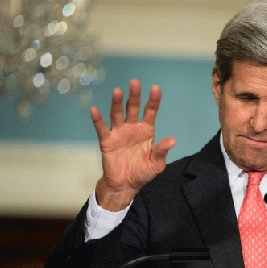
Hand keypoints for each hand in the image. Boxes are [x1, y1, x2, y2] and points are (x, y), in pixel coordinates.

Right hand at [90, 79, 175, 210]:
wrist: (126, 185)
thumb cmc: (143, 173)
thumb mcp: (156, 164)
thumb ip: (162, 151)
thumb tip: (172, 140)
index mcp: (147, 131)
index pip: (151, 111)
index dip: (153, 100)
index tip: (156, 88)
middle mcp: (133, 128)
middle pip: (133, 108)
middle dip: (134, 95)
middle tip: (135, 82)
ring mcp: (119, 133)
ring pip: (117, 114)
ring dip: (117, 103)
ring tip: (118, 91)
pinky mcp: (107, 141)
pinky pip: (101, 128)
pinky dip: (97, 119)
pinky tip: (94, 110)